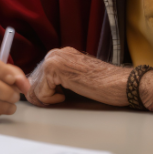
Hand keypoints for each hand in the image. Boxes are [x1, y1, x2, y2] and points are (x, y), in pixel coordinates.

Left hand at [25, 47, 152, 110]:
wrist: (120, 83)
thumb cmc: (103, 85)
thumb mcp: (75, 80)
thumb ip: (58, 81)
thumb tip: (38, 92)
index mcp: (60, 55)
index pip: (37, 75)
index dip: (42, 92)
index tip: (55, 98)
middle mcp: (55, 53)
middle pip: (32, 81)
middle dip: (41, 95)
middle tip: (59, 99)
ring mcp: (54, 59)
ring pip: (34, 87)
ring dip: (45, 98)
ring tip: (62, 98)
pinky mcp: (55, 68)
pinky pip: (40, 92)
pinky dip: (50, 100)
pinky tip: (65, 96)